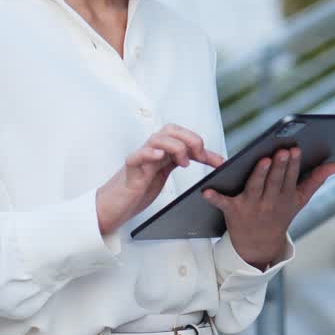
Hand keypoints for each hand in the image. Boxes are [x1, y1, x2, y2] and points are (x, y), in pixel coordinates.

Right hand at [96, 124, 224, 235]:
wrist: (114, 205)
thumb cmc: (138, 188)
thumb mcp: (164, 174)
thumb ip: (181, 163)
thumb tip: (208, 163)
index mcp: (162, 151)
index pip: (183, 137)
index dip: (202, 146)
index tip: (219, 162)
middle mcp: (152, 150)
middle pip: (171, 130)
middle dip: (190, 138)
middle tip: (199, 155)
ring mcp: (140, 159)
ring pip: (157, 138)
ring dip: (174, 146)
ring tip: (183, 162)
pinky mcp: (130, 170)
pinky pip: (137, 156)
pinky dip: (149, 153)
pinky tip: (159, 156)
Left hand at [201, 146, 334, 267]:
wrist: (259, 245)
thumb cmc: (279, 214)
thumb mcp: (299, 200)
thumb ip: (315, 181)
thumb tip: (334, 164)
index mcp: (286, 197)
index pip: (290, 177)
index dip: (292, 164)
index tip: (295, 149)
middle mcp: (269, 202)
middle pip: (274, 181)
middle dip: (279, 167)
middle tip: (282, 151)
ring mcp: (251, 207)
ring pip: (255, 188)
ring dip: (259, 175)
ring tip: (263, 160)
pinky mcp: (232, 211)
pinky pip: (223, 204)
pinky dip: (214, 198)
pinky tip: (206, 190)